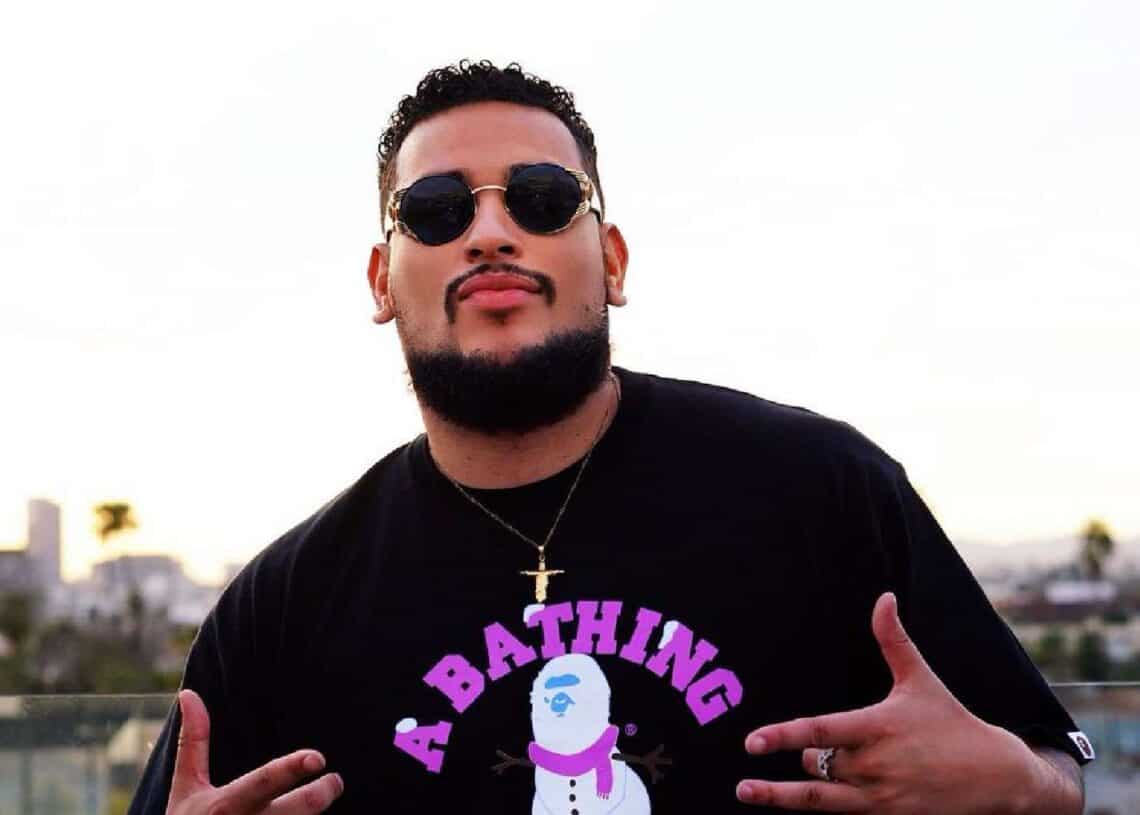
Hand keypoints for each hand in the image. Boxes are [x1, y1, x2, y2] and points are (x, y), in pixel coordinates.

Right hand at [167, 689, 344, 813]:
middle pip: (295, 811)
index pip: (263, 783)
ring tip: (322, 799)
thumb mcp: (186, 788)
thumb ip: (193, 742)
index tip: (318, 757)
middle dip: (320, 796)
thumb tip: (189, 693)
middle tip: (336, 782)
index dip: (291, 769)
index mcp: (224, 806)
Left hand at [737, 592, 1040, 812]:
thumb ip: (893, 640)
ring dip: (782, 796)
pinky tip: (794, 807)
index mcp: (878, 727)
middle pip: (816, 764)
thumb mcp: (920, 679)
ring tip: (744, 790)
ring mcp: (881, 798)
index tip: (751, 742)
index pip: (820, 732)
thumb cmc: (951, 721)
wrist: (997, 777)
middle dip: (804, 757)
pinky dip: (823, 808)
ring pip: (820, 798)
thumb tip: (883, 597)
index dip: (782, 737)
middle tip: (803, 752)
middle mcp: (875, 765)